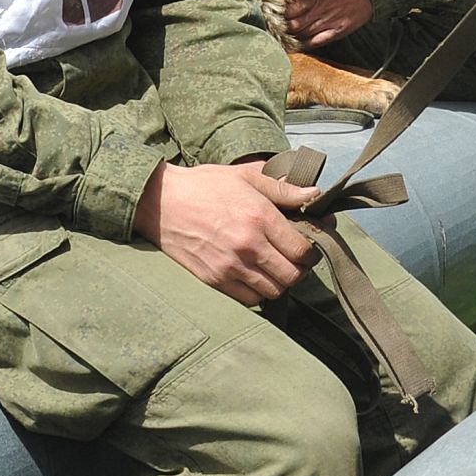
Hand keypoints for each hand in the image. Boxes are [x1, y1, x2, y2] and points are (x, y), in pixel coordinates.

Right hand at [133, 161, 319, 304]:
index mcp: (260, 216)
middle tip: (295, 260)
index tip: (310, 248)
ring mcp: (230, 266)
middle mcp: (248, 245)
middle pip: (293, 275)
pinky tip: (255, 276)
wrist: (160, 201)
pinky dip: (258, 292)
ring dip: (280, 282)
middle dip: (300, 269)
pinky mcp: (214, 280)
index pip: (303, 250)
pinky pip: (249, 299)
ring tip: (275, 268)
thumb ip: (283, 189)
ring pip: (273, 291)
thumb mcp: (245, 176)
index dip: (312, 252)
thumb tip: (314, 194)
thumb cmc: (204, 185)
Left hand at [284, 0, 373, 47]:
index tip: (277, 13)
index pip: (290, 9)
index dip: (281, 13)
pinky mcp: (337, 31)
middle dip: (284, 27)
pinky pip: (318, 42)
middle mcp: (320, 11)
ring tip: (287, 36)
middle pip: (294, 24)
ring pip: (304, 35)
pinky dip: (307, 45)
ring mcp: (328, 23)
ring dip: (294, 36)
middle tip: (279, 27)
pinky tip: (300, 45)